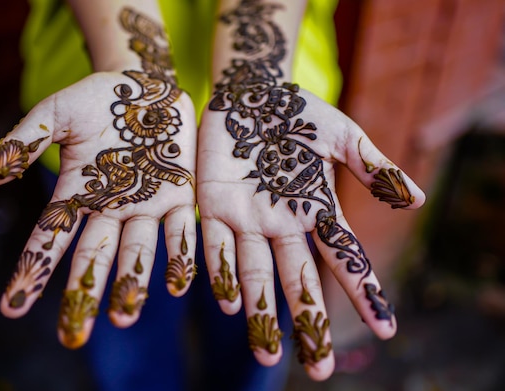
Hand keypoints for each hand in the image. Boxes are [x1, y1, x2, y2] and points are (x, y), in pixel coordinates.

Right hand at [0, 71, 196, 348]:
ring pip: (136, 252)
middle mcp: (110, 209)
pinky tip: (177, 285)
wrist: (147, 86)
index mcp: (77, 194)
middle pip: (92, 257)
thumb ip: (24, 141)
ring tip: (123, 318)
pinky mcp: (180, 196)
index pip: (48, 239)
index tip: (12, 307)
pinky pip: (180, 230)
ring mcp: (146, 206)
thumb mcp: (55, 114)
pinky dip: (179, 256)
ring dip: (130, 283)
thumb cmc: (96, 99)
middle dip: (82, 293)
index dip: (32, 271)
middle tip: (73, 335)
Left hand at [197, 86, 425, 378]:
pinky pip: (217, 245)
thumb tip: (417, 199)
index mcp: (316, 209)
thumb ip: (372, 166)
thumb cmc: (297, 112)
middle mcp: (283, 224)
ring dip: (262, 312)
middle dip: (310, 321)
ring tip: (268, 353)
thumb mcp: (340, 135)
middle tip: (320, 368)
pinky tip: (228, 303)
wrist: (248, 92)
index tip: (385, 330)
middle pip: (299, 279)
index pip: (344, 257)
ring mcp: (248, 219)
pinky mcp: (214, 207)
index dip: (363, 292)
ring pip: (256, 273)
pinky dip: (222, 273)